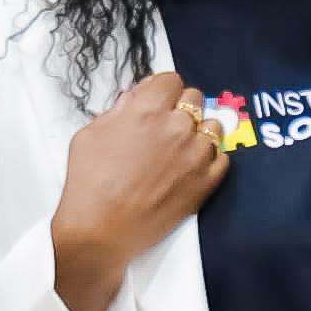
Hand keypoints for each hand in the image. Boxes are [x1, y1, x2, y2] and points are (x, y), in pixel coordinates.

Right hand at [49, 71, 230, 310]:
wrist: (100, 230)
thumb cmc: (88, 182)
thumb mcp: (90, 134)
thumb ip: (116, 112)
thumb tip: (133, 101)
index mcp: (148, 109)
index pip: (171, 80)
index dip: (161, 90)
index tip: (154, 102)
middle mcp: (178, 126)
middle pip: (195, 98)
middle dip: (180, 107)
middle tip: (165, 126)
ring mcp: (196, 155)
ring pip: (213, 126)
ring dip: (198, 132)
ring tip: (180, 148)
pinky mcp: (206, 182)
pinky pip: (222, 157)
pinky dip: (210, 158)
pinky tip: (192, 165)